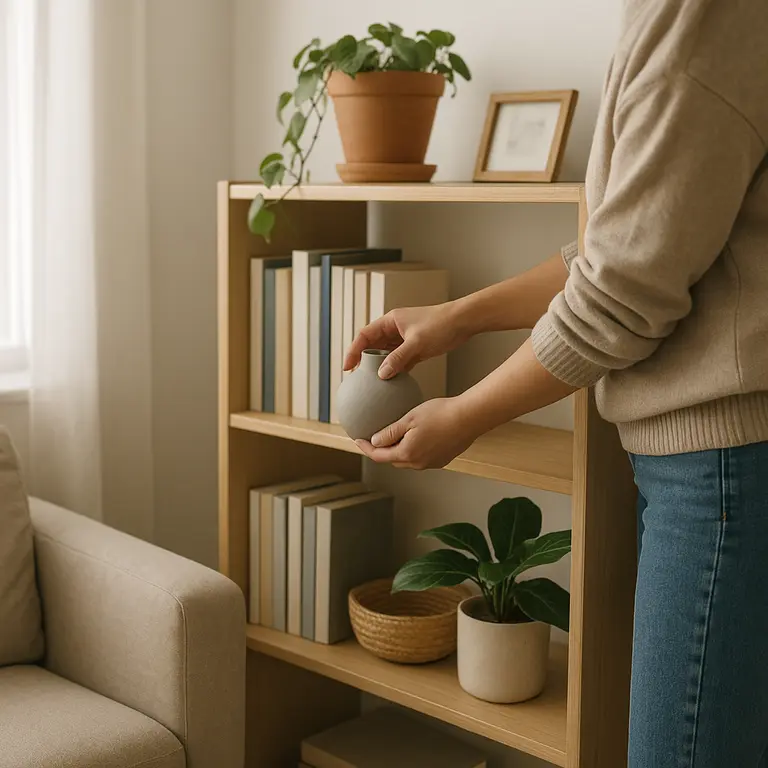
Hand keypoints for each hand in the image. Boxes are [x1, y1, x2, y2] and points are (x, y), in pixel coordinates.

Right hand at [343, 302, 468, 379]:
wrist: (463, 322)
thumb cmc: (440, 325)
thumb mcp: (417, 343)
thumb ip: (398, 358)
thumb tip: (381, 374)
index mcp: (390, 321)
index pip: (364, 336)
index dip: (353, 351)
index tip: (347, 367)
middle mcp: (394, 329)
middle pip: (372, 346)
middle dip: (363, 361)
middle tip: (357, 379)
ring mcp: (404, 339)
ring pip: (386, 355)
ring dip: (379, 368)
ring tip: (371, 384)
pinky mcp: (415, 348)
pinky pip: (399, 361)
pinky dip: (395, 371)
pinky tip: (392, 384)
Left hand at [355, 398, 478, 469]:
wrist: (469, 418)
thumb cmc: (440, 414)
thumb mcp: (409, 418)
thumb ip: (390, 432)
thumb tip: (374, 441)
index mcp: (407, 453)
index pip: (379, 456)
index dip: (366, 449)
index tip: (357, 440)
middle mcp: (418, 463)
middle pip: (393, 460)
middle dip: (382, 452)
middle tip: (374, 439)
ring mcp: (431, 463)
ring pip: (408, 460)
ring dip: (398, 451)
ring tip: (393, 438)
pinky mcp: (442, 459)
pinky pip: (421, 457)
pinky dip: (413, 449)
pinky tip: (415, 437)